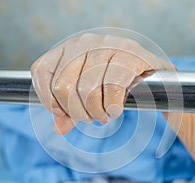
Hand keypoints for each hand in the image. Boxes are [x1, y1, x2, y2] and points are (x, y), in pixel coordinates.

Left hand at [31, 33, 173, 133]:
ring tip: (104, 115)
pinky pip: (111, 88)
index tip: (61, 113)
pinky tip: (115, 109)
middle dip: (76, 112)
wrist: (152, 74)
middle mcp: (84, 43)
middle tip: (90, 117)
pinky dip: (112, 107)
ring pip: (86, 89)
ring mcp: (107, 46)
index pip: (41, 71)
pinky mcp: (129, 54)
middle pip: (63, 86)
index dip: (47, 99)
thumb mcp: (88, 95)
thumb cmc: (115, 83)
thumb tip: (59, 128)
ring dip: (95, 112)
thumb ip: (70, 110)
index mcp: (68, 49)